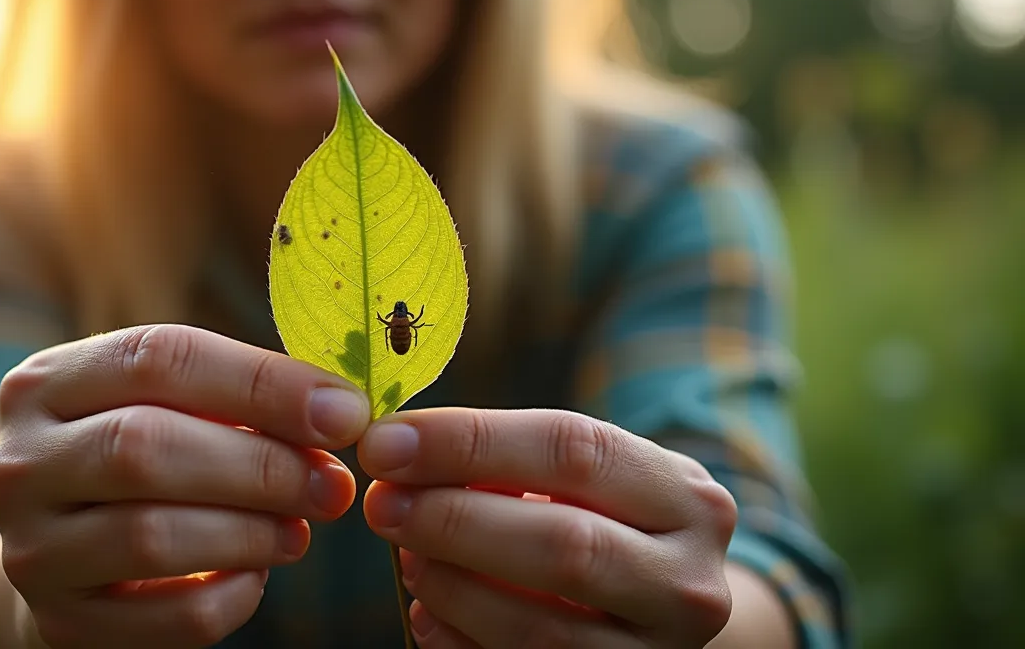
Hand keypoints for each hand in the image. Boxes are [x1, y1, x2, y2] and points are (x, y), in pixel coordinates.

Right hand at [0, 325, 370, 647]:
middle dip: (260, 465)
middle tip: (332, 484)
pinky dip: (230, 597)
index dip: (262, 383)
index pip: (159, 357)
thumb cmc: (144, 460)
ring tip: (300, 530)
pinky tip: (256, 577)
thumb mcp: (172, 408)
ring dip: (250, 533)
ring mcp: (29, 549)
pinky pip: (164, 619)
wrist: (66, 556)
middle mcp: (19, 461)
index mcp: (48, 381)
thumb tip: (339, 413)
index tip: (344, 413)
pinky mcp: (57, 623)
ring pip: (150, 536)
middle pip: (145, 446)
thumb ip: (242, 399)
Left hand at [358, 408, 737, 647]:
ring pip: (540, 627)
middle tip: (383, 503)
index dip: (470, 442)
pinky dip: (462, 641)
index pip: (573, 449)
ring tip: (406, 556)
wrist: (664, 608)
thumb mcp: (588, 481)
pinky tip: (428, 612)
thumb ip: (511, 461)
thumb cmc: (606, 522)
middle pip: (564, 544)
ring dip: (452, 588)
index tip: (387, 441)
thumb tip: (402, 451)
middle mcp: (687, 579)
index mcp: (684, 496)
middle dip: (455, 520)